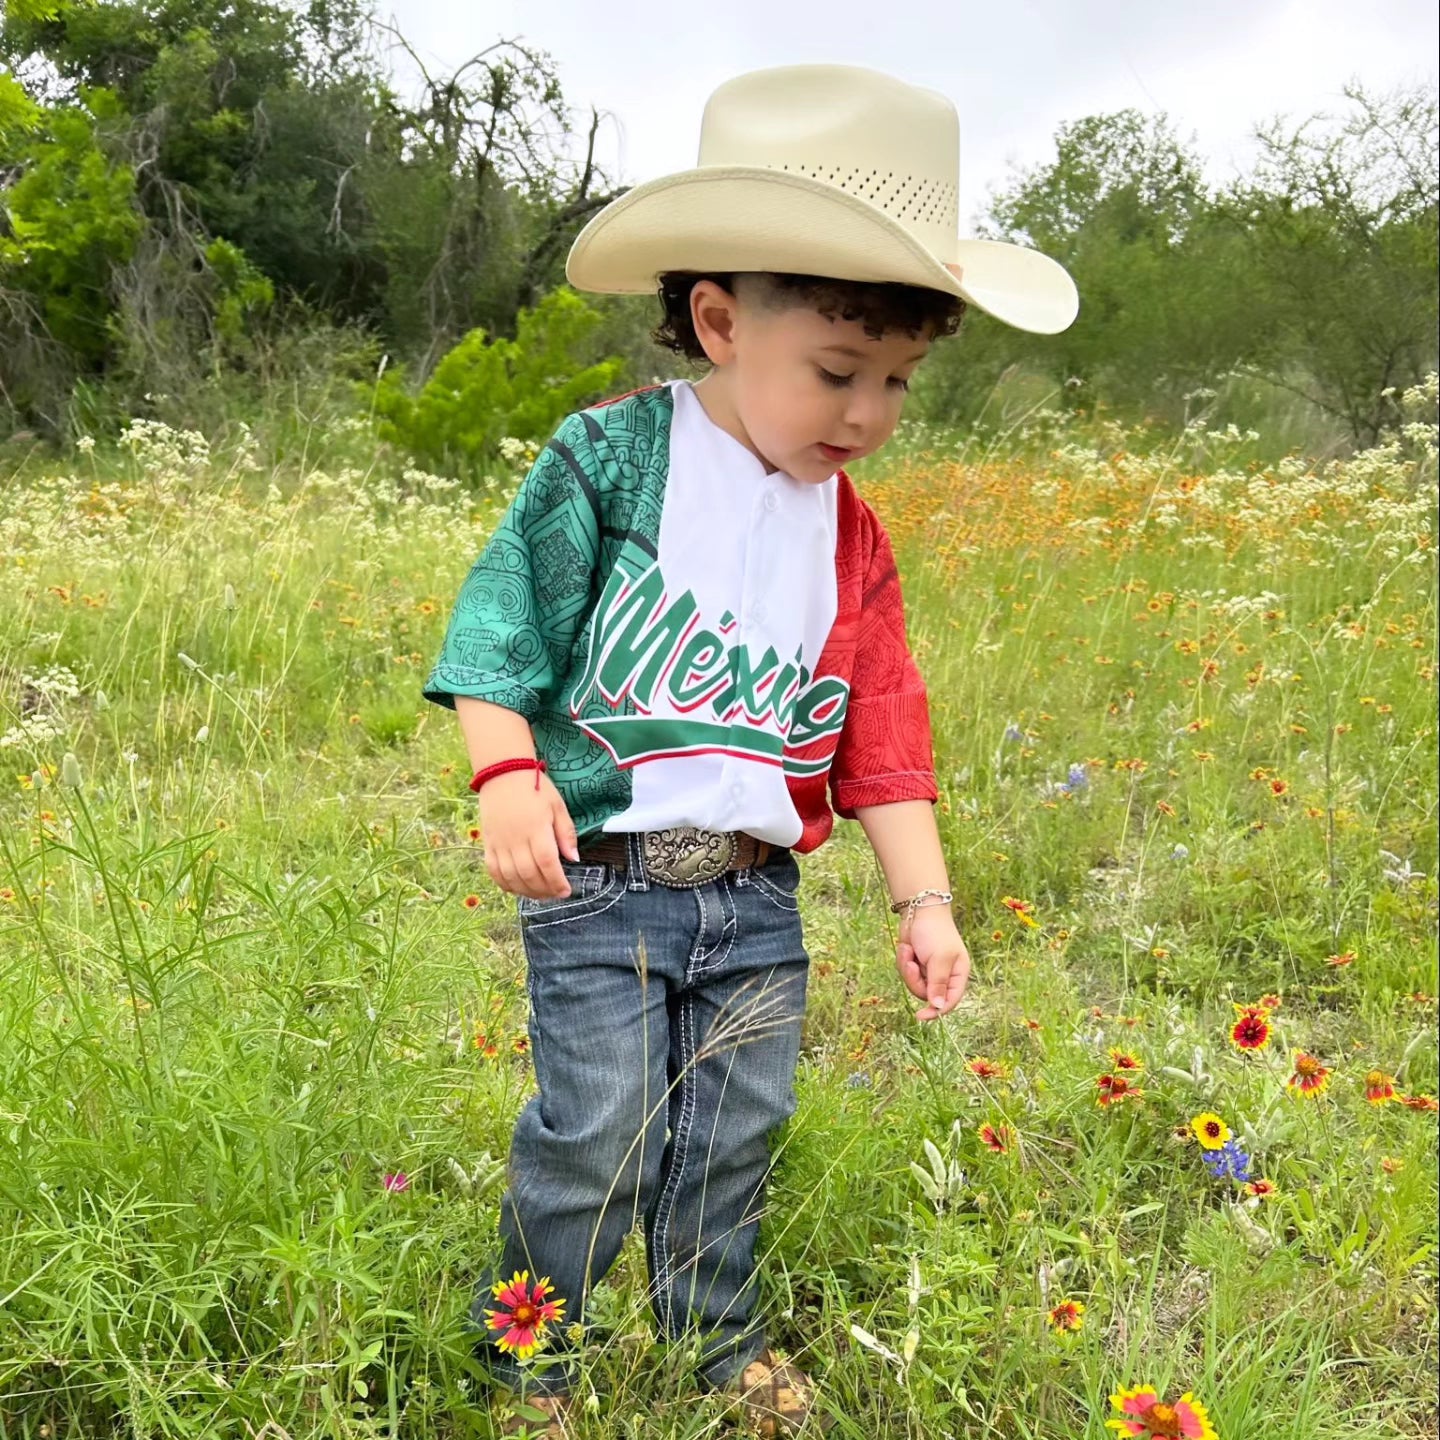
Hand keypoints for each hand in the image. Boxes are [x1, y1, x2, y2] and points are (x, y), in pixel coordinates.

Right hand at [478, 770, 579, 899]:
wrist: (503, 773)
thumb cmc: (535, 788)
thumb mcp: (558, 806)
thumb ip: (566, 834)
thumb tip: (574, 859)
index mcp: (536, 829)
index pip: (547, 864)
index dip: (557, 882)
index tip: (566, 891)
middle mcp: (516, 839)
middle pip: (529, 875)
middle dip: (544, 890)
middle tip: (555, 894)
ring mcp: (499, 843)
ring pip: (511, 877)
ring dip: (527, 891)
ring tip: (540, 893)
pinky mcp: (488, 843)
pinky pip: (493, 871)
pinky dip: (505, 884)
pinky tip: (517, 887)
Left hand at [896, 904, 970, 1021]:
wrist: (918, 910)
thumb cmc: (935, 932)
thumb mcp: (939, 958)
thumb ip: (938, 983)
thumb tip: (937, 1006)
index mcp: (958, 974)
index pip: (950, 1001)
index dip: (937, 1011)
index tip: (920, 1016)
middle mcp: (944, 975)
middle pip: (927, 995)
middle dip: (915, 980)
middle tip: (912, 964)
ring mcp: (929, 971)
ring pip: (914, 985)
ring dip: (907, 969)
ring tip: (908, 952)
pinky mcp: (916, 965)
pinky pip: (906, 974)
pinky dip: (903, 961)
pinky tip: (906, 948)